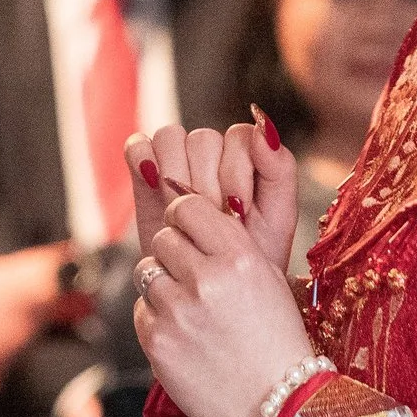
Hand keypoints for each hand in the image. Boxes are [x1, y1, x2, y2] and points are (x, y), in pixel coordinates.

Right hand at [126, 109, 299, 276]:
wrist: (212, 289)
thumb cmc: (249, 255)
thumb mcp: (277, 217)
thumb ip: (279, 168)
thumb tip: (264, 127)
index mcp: (246, 156)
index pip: (239, 136)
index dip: (236, 172)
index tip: (238, 209)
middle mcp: (211, 153)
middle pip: (202, 139)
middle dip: (207, 184)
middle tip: (210, 217)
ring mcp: (176, 160)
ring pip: (169, 136)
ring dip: (175, 174)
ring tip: (183, 211)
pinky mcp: (145, 172)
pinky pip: (138, 146)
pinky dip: (143, 159)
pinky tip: (154, 187)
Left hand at [132, 190, 315, 416]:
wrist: (281, 408)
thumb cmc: (277, 340)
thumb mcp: (268, 279)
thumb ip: (229, 245)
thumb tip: (186, 213)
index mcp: (239, 257)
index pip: (186, 208)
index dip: (183, 219)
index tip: (187, 232)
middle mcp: (207, 279)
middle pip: (162, 238)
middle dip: (173, 255)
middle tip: (191, 278)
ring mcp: (179, 311)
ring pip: (146, 272)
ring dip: (162, 287)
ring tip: (189, 310)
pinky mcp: (157, 341)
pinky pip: (140, 310)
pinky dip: (156, 320)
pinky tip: (184, 337)